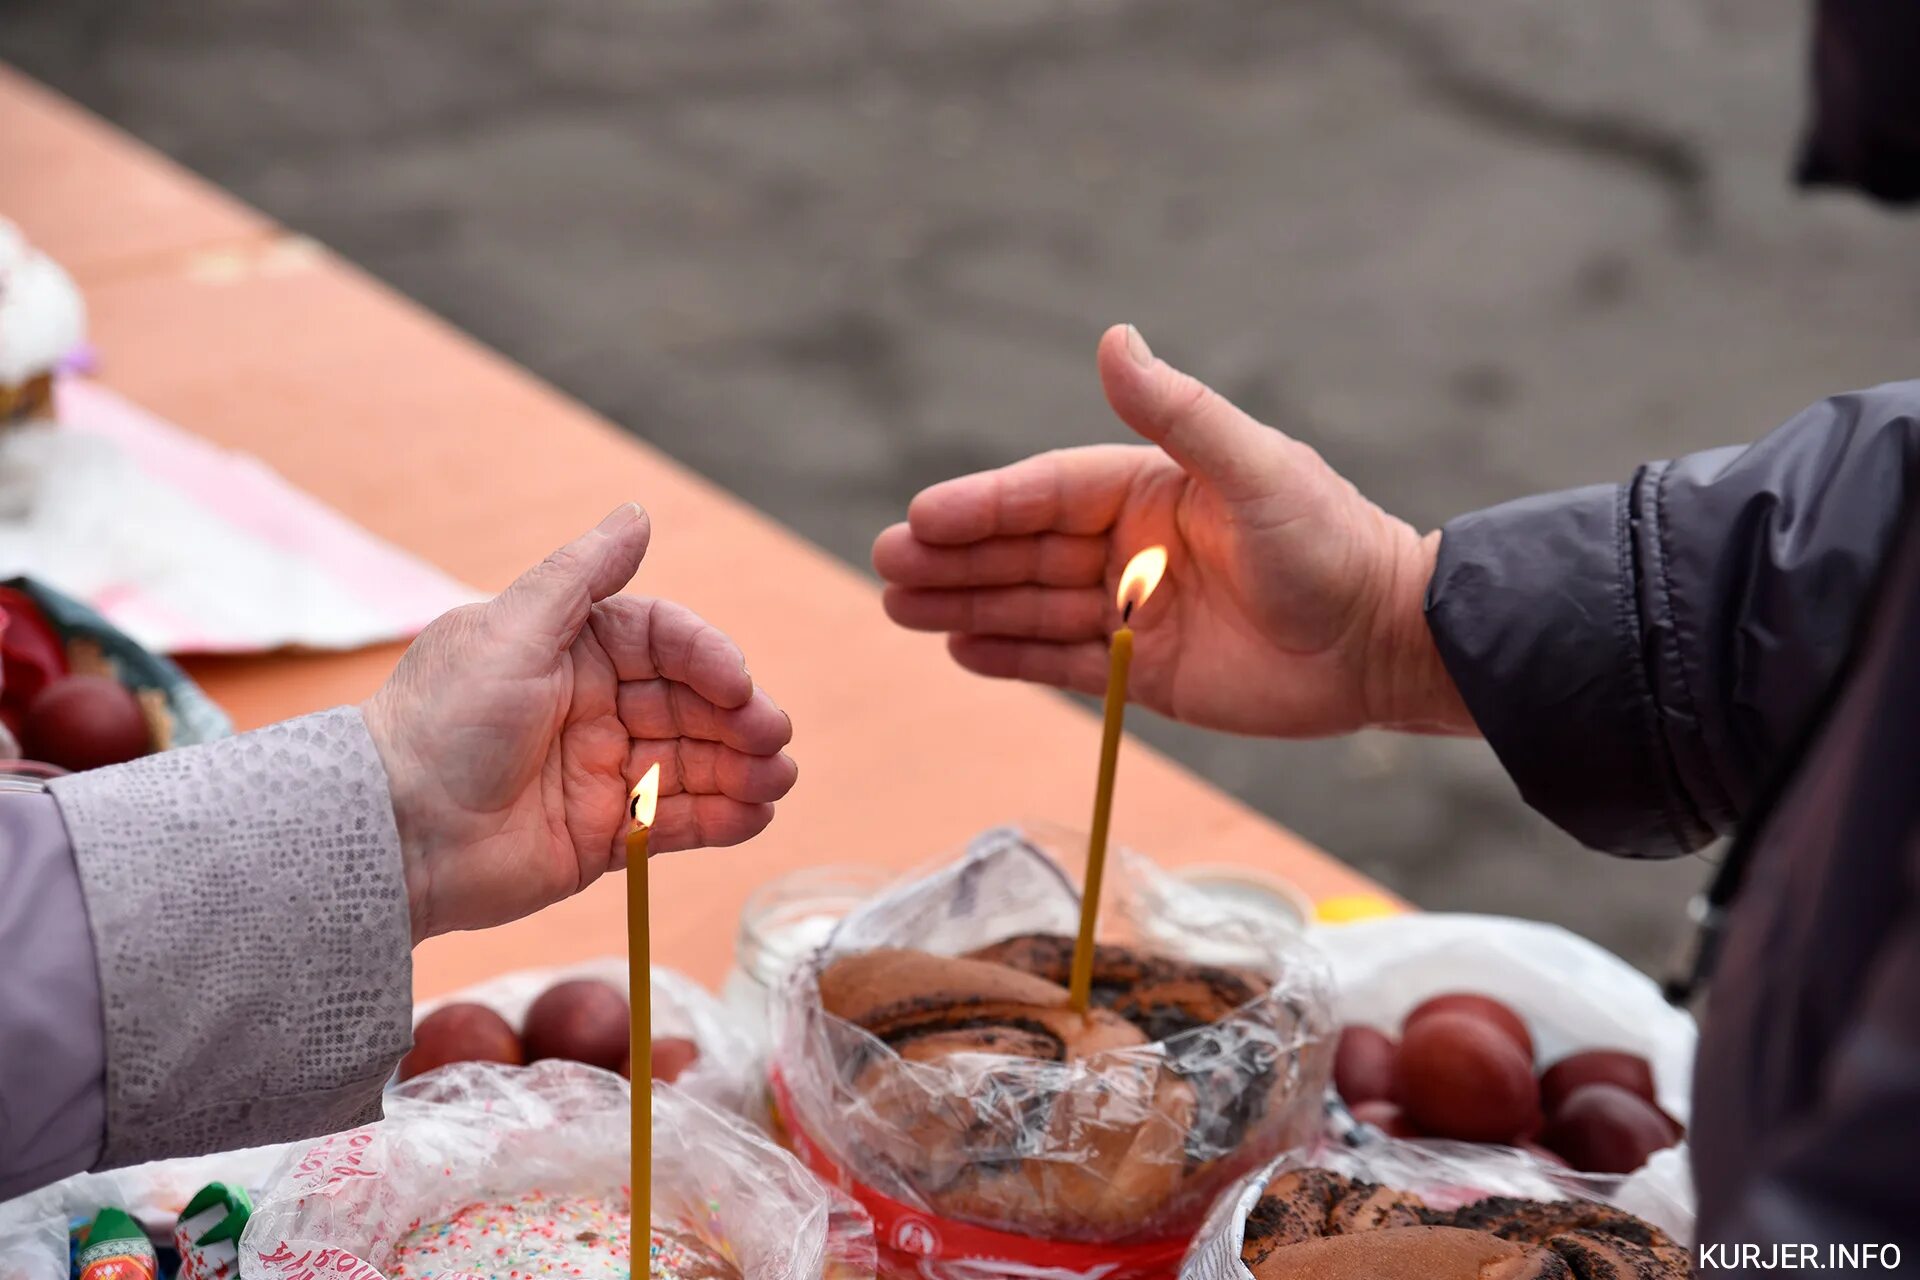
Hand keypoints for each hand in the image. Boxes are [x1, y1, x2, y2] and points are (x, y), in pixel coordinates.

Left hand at [363, 504, 796, 940]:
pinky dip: (722, 818)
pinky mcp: (604, 836)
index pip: (664, 641)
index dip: (708, 659)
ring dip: (743, 768)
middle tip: (774, 739)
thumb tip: (638, 511)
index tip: (738, 685)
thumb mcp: (511, 631)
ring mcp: (602, 772)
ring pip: (694, 763)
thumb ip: (581, 574)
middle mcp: (593, 705)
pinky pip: (676, 823)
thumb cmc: (443, 723)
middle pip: (691, 704)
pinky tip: (756, 815)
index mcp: (571, 648)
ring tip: (778, 777)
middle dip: (739, 719)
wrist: (394, 833)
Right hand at [873, 325, 1472, 738]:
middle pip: (1023, 549)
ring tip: (898, 607)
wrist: (1383, 644)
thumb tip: (1114, 340)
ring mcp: (1132, 611)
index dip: (983, 504)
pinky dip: (1009, 656)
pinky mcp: (1141, 672)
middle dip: (953, 557)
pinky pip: (1060, 662)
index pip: (1046, 492)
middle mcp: (1130, 546)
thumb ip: (1179, 413)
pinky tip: (958, 648)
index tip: (921, 517)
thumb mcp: (1255, 469)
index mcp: (1150, 488)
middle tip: (884, 566)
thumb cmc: (1328, 544)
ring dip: (964, 603)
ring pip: (1029, 605)